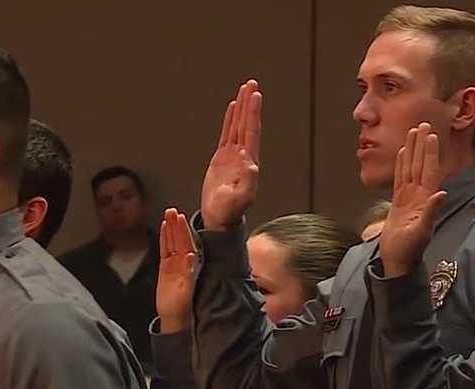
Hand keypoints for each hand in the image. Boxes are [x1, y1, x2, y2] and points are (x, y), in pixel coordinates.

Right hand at [156, 208, 196, 332]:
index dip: (183, 231)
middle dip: (176, 225)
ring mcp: (174, 263)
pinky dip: (165, 238)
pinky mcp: (166, 267)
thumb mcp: (185, 290)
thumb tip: (191, 257)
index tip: (180, 218)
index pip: (186, 244)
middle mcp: (183, 262)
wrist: (173, 317)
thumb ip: (188, 273)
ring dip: (170, 228)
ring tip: (168, 214)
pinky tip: (164, 228)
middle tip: (172, 210)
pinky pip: (165, 249)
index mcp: (189, 266)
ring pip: (172, 242)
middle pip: (179, 240)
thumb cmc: (181, 306)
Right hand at [201, 80, 260, 230]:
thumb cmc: (229, 212)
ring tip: (244, 89)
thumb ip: (247, 182)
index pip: (251, 132)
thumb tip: (249, 162)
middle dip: (249, 103)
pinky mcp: (222, 159)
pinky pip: (227, 134)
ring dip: (242, 108)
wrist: (219, 219)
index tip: (255, 95)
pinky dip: (230, 120)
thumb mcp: (240, 199)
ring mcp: (233, 156)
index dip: (253, 114)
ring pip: (238, 126)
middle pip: (247, 124)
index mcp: (249, 163)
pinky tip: (232, 108)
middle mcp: (243, 156)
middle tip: (251, 83)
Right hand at [379, 123, 446, 277]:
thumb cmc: (410, 249)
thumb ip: (431, 211)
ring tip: (412, 132)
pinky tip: (403, 154)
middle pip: (420, 164)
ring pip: (410, 167)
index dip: (430, 153)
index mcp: (426, 199)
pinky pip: (400, 178)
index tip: (431, 134)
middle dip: (422, 144)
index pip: (429, 170)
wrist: (398, 260)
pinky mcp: (399, 202)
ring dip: (412, 150)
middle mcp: (419, 194)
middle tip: (423, 123)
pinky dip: (401, 165)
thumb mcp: (422, 231)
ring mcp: (409, 197)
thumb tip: (441, 193)